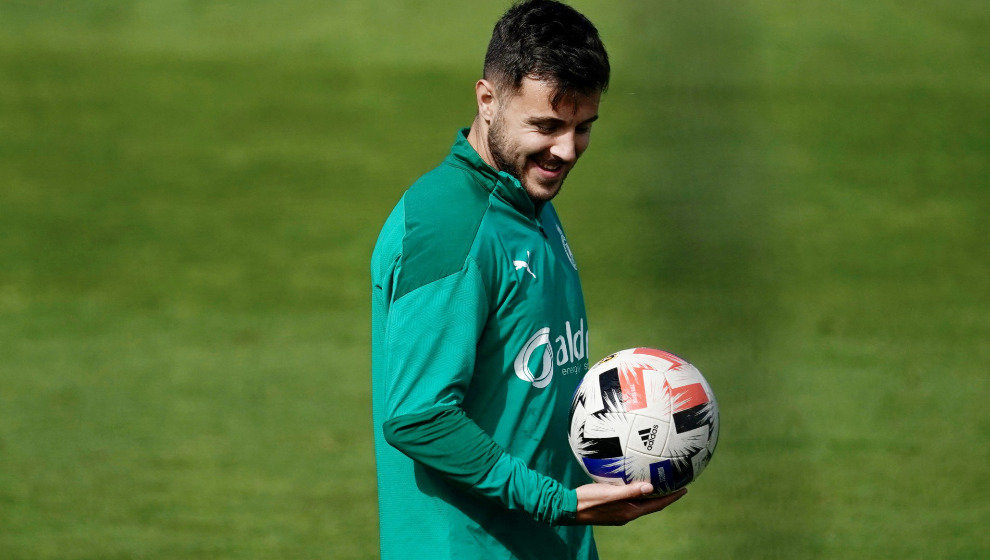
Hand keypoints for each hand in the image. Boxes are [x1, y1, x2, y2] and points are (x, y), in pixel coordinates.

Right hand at [565, 482, 686, 525]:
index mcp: (629, 512)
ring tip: (659, 482)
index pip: (657, 505)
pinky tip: (633, 481)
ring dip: (651, 494)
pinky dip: (637, 491)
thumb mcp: (610, 493)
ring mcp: (618, 512)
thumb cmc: (588, 500)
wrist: (567, 508)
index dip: (671, 497)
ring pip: (640, 502)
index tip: (685, 489)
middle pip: (651, 504)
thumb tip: (651, 487)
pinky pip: (629, 499)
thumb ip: (630, 491)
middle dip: (665, 495)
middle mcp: (626, 513)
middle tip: (676, 483)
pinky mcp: (610, 507)